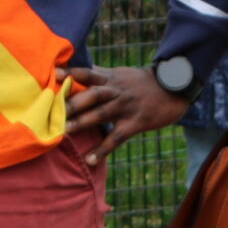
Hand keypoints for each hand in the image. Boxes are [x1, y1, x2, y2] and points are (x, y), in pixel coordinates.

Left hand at [63, 65, 188, 165]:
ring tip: (65, 131)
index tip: (54, 73)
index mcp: (111, 78)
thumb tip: (80, 68)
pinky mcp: (135, 123)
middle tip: (53, 110)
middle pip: (92, 94)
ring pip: (101, 114)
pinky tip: (91, 159)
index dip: (71, 72)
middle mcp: (116, 91)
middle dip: (73, 102)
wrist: (173, 89)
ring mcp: (126, 107)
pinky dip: (103, 150)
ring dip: (82, 123)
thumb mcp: (121, 73)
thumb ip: (100, 73)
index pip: (88, 73)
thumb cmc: (142, 82)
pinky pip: (116, 138)